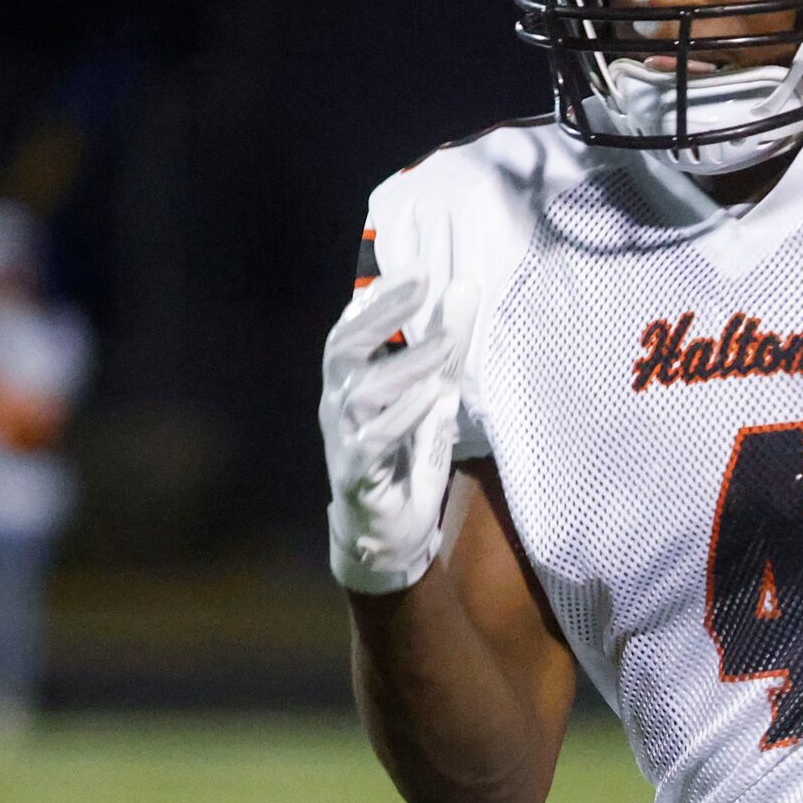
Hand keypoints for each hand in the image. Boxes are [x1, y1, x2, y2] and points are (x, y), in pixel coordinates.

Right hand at [320, 276, 477, 594]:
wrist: (387, 534)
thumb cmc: (404, 459)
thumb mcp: (431, 399)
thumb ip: (442, 353)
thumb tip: (463, 293)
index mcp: (351, 383)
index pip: (353, 330)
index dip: (380, 299)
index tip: (414, 268)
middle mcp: (339, 405)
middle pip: (347, 348)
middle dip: (383, 312)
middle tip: (420, 280)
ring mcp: (344, 439)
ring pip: (365, 392)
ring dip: (407, 363)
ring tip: (445, 341)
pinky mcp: (358, 474)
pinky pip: (375, 440)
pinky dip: (402, 415)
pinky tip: (430, 394)